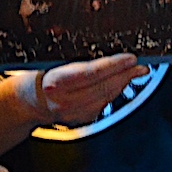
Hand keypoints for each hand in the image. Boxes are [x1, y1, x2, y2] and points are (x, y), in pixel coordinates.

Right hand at [14, 53, 147, 125]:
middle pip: (103, 87)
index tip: (130, 59)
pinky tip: (121, 83)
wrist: (30, 100)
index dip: (114, 66)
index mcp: (55, 82)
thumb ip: (75, 59)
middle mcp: (64, 101)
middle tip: (141, 65)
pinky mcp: (81, 120)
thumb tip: (107, 52)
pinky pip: (103, 104)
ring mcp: (73, 113)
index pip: (91, 73)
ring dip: (123, 84)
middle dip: (126, 75)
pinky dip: (114, 92)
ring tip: (136, 72)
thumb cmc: (43, 74)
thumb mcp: (52, 61)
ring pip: (106, 97)